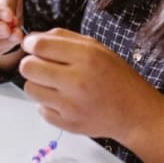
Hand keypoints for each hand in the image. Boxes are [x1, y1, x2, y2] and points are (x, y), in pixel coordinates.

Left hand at [18, 28, 163, 143]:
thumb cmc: (116, 76)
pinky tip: (64, 100)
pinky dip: (48, 104)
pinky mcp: (68, 124)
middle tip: (43, 66)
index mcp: (87, 57)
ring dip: (38, 84)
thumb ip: (64, 38)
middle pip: (28, 68)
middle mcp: (77, 81)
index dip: (30, 44)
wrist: (135, 113)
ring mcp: (71, 106)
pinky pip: (40, 109)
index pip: (40, 46)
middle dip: (31, 64)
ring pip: (30, 89)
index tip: (32, 46)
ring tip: (54, 84)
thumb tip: (32, 39)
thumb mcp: (97, 48)